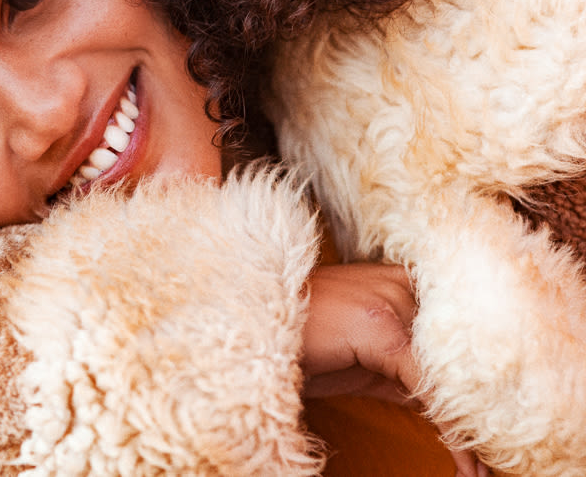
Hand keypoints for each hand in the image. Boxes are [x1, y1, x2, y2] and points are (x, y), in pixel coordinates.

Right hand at [301, 263, 487, 476]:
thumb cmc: (299, 344)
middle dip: (474, 407)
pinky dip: (449, 428)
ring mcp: (391, 299)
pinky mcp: (381, 325)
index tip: (488, 431)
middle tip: (491, 460)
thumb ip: (403, 369)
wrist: (247, 332)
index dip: (471, 384)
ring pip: (448, 370)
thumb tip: (446, 404)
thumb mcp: (360, 359)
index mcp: (400, 281)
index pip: (451, 336)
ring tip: (481, 468)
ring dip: (466, 424)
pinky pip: (428, 384)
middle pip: (457, 352)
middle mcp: (401, 283)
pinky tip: (461, 460)